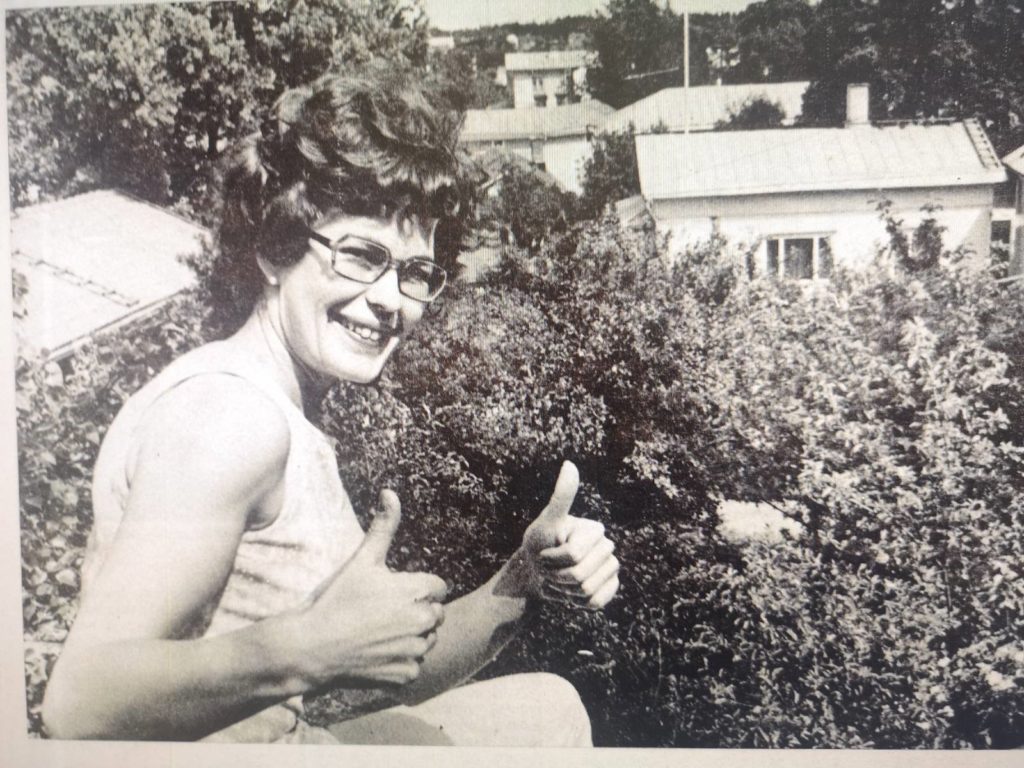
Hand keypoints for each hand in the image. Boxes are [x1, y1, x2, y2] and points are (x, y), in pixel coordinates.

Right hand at [294, 490, 447, 688]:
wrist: (310, 647)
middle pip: (435, 614)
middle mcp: (423, 621)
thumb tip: (390, 492)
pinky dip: (399, 663)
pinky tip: (376, 655)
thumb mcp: (361, 559)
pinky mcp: (405, 675)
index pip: (438, 587)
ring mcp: (415, 651)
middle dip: (417, 612)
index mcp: (417, 591)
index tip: (393, 593)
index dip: (416, 588)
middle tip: (383, 614)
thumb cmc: (336, 599)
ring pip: (426, 641)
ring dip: (411, 638)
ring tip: (378, 634)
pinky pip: (414, 667)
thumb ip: (383, 526)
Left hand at [517, 461, 619, 609]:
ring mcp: (610, 569)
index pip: (572, 554)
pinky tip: (570, 593)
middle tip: (549, 568)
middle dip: (556, 576)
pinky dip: (577, 603)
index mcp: (595, 530)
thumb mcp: (545, 523)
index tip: (544, 552)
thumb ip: (561, 497)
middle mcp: (607, 547)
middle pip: (580, 575)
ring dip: (564, 591)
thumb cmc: (538, 545)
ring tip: (558, 580)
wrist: (535, 573)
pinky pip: (596, 602)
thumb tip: (570, 464)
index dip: (551, 559)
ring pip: (587, 591)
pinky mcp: (609, 588)